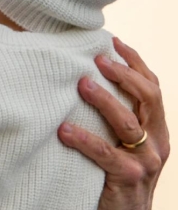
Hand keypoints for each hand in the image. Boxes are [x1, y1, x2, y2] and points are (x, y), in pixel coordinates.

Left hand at [58, 38, 168, 209]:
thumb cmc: (115, 173)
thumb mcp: (122, 142)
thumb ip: (113, 118)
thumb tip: (83, 78)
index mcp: (157, 130)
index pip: (152, 88)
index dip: (136, 63)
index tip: (114, 42)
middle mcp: (157, 142)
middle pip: (148, 98)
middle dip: (124, 75)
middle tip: (98, 59)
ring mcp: (145, 161)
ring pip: (129, 123)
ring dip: (105, 100)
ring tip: (82, 85)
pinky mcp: (127, 178)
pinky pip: (105, 154)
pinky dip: (84, 140)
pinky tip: (64, 130)